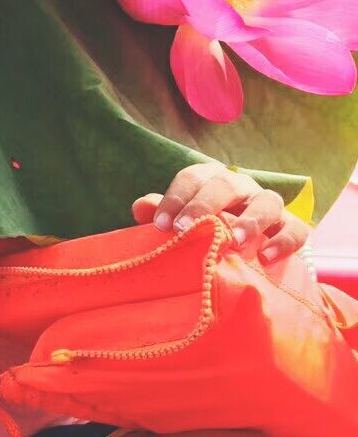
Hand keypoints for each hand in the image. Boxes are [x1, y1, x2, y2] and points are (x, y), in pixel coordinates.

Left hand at [131, 161, 310, 262]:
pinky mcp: (290, 225)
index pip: (192, 178)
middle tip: (185, 230)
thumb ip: (161, 213)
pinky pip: (295, 228)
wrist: (246, 247)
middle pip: (225, 184)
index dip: (175, 198)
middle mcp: (240, 186)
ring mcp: (267, 205)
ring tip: (234, 243)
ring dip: (250, 221)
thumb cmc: (204, 229)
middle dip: (204, 205)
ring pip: (267, 201)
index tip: (161, 225)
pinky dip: (284, 241)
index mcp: (210, 180)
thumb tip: (140, 207)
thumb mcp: (181, 220)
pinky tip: (266, 258)